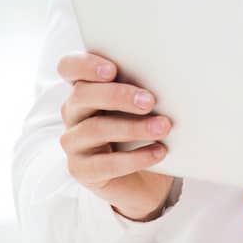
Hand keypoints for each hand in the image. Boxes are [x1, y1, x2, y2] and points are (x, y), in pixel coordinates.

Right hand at [57, 51, 176, 221]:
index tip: (112, 70)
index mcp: (87, 88)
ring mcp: (74, 142)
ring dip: (132, 127)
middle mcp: (74, 112)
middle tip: (149, 101)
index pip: (69, 67)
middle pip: (82, 95)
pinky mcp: (81, 170)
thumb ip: (146, 87)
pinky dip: (134, 157)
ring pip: (94, 129)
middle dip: (117, 95)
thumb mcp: (147, 104)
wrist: (147, 177)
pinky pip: (103, 164)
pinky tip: (158, 152)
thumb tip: (173, 75)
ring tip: (163, 127)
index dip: (84, 64)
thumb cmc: (146, 129)